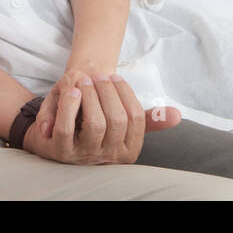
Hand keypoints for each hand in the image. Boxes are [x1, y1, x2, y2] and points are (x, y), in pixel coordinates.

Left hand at [23, 70, 180, 164]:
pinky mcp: (60, 152)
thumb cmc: (93, 125)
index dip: (126, 94)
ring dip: (91, 96)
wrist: (56, 137)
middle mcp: (107, 157)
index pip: (135, 120)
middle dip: (108, 92)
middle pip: (117, 121)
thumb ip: (146, 119)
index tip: (115, 76)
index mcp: (126, 151)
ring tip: (86, 80)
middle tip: (98, 75)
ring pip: (95, 125)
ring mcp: (83, 156)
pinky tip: (72, 91)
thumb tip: (177, 115)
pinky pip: (66, 129)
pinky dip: (70, 107)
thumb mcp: (119, 122)